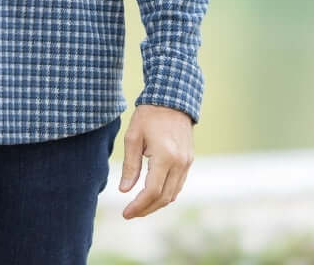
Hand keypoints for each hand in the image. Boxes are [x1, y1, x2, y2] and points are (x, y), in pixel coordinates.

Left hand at [118, 104, 193, 218]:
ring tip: (139, 207)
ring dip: (156, 204)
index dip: (138, 206)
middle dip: (146, 209)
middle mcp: (179, 164)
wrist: (172, 99)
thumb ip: (130, 165)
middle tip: (130, 213)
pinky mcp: (188, 161)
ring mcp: (187, 163)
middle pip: (164, 198)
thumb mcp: (133, 137)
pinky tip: (152, 194)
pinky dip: (165, 193)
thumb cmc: (149, 115)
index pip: (152, 191)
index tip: (125, 213)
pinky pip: (178, 185)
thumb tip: (125, 190)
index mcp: (165, 157)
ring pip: (173, 194)